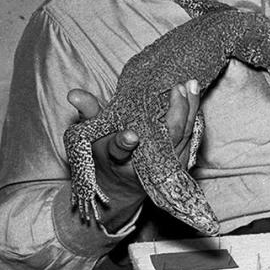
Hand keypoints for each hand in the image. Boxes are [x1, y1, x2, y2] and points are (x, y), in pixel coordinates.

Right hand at [67, 81, 201, 190]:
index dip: (124, 143)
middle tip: (178, 88)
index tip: (131, 135)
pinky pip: (191, 137)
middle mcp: (144, 165)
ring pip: (183, 136)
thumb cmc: (106, 154)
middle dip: (175, 113)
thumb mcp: (92, 135)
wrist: (124, 185)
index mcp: (118, 158)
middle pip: (165, 140)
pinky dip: (195, 117)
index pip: (120, 151)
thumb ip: (88, 112)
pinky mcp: (180, 163)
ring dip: (190, 110)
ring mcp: (165, 166)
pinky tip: (195, 97)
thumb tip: (73, 93)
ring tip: (191, 84)